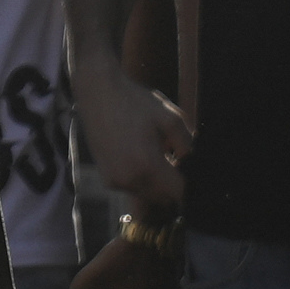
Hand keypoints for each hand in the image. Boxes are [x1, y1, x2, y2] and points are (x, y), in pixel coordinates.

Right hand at [72, 56, 192, 205]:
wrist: (97, 90)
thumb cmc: (134, 101)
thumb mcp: (171, 118)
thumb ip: (187, 146)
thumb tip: (192, 164)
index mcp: (146, 166)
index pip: (179, 193)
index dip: (188, 182)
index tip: (187, 165)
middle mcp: (128, 179)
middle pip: (164, 198)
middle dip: (172, 182)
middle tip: (171, 156)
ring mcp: (114, 180)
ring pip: (149, 194)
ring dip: (156, 182)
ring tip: (152, 152)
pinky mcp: (106, 177)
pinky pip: (133, 187)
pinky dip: (140, 178)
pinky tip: (137, 153)